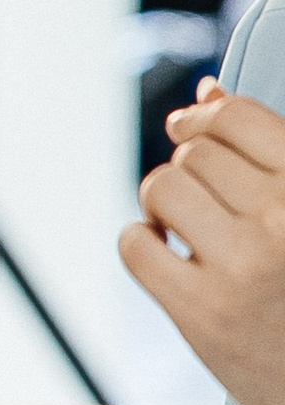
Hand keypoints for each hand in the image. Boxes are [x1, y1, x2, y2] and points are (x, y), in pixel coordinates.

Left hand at [121, 79, 284, 404]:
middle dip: (192, 169)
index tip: (192, 126)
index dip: (206, 115)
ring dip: (164, 202)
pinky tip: (171, 258)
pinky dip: (142, 242)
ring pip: (161, 188)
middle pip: (197, 155)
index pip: (240, 119)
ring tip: (189, 228)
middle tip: (214, 206)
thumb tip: (206, 89)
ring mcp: (242, 270)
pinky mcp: (202, 315)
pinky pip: (135, 245)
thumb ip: (270, 153)